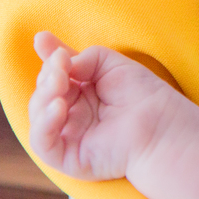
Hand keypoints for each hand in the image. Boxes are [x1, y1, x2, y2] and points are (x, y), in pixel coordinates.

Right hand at [28, 32, 176, 180]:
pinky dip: (44, 124)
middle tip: (61, 63)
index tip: (43, 39)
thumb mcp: (109, 63)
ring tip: (60, 80)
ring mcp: (69, 137)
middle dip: (48, 75)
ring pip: (37, 118)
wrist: (161, 124)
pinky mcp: (68, 158)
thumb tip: (55, 55)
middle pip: (43, 94)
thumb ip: (80, 59)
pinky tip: (59, 106)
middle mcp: (72, 115)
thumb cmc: (142, 93)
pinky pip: (43, 144)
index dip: (48, 59)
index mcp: (81, 93)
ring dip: (43, 95)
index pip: (54, 76)